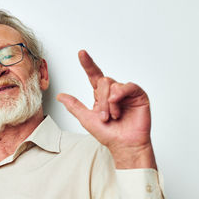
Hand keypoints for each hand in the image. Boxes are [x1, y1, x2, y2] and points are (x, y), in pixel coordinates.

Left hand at [57, 50, 156, 169]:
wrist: (123, 145)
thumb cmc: (108, 134)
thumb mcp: (86, 119)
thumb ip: (74, 106)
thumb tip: (61, 96)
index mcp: (101, 95)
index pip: (94, 75)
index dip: (88, 64)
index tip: (81, 53)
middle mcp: (113, 92)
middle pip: (103, 80)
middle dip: (101, 100)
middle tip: (104, 117)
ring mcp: (126, 93)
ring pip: (113, 84)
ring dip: (110, 103)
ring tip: (113, 116)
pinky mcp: (138, 95)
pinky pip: (128, 86)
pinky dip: (120, 94)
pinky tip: (117, 104)